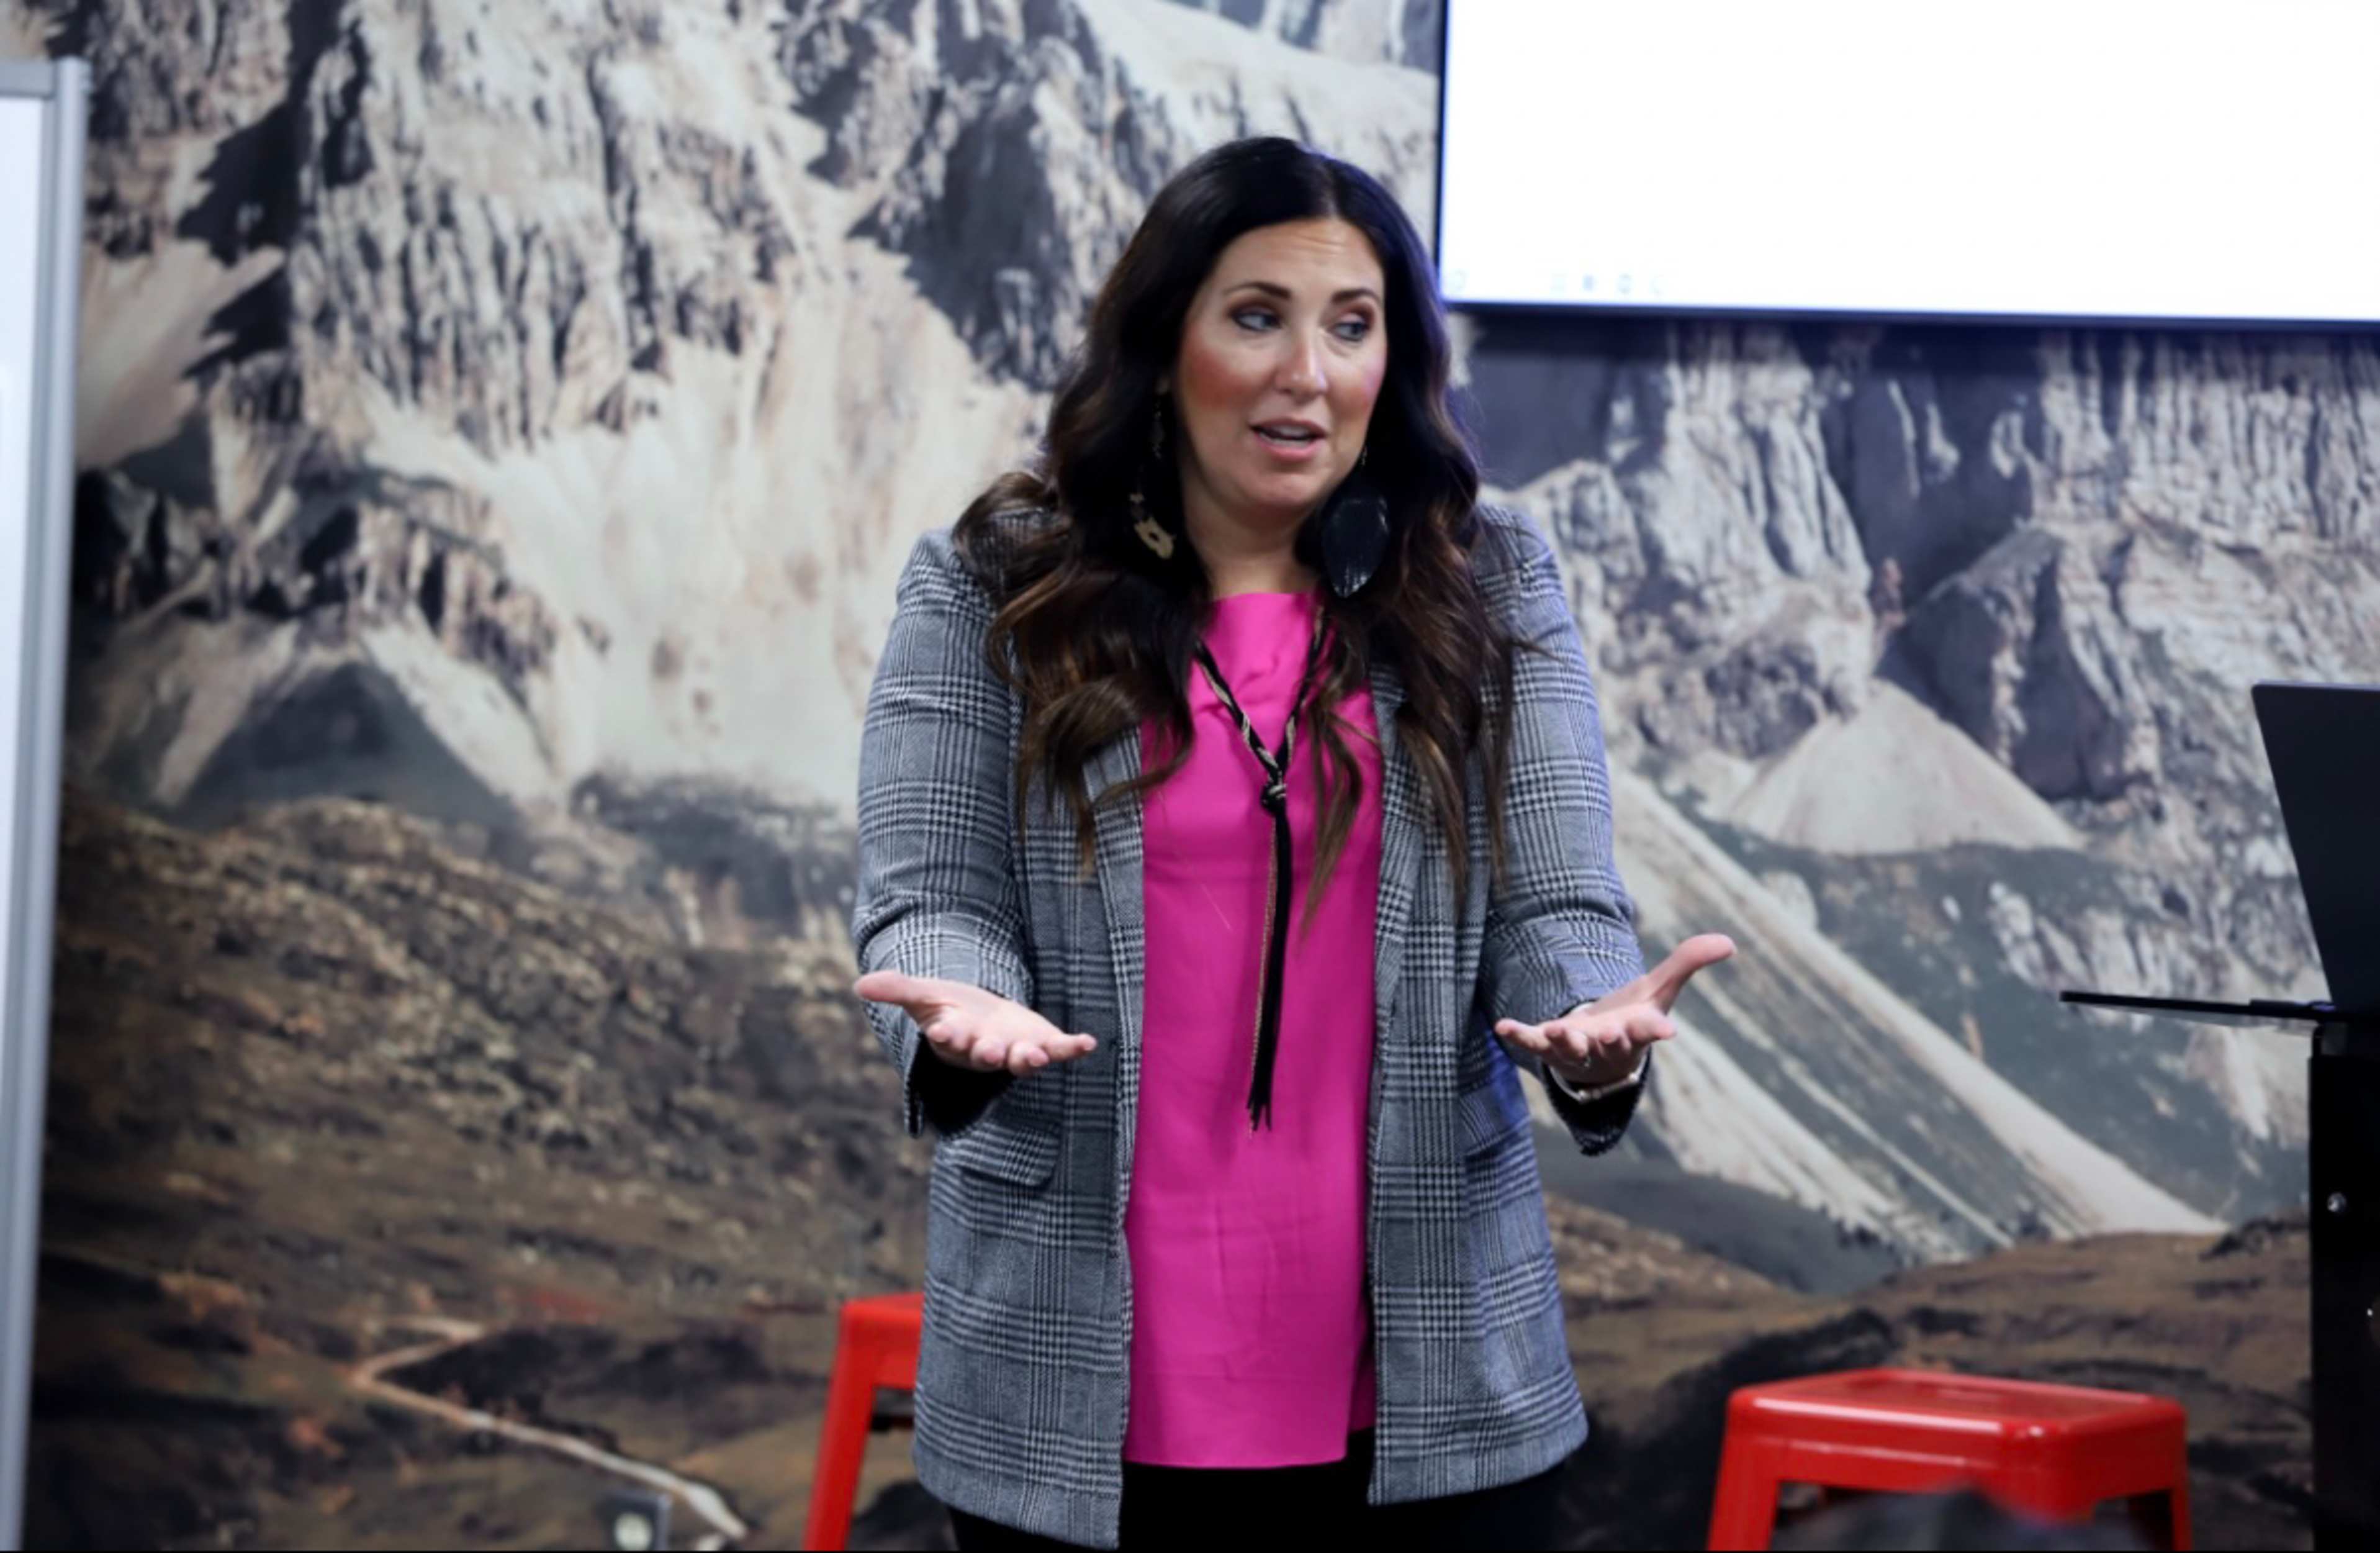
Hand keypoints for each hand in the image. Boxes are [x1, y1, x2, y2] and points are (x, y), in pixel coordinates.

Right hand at [853, 971, 1098, 1076]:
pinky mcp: (1042, 1043)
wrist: (987, 1021)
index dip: (946, 1035)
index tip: (941, 1031)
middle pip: (985, 1054)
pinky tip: (1089, 1042)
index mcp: (956, 1036)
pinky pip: (1060, 1050)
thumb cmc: (954, 1010)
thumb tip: (859, 985)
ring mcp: (1016, 1049)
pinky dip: (1074, 1048)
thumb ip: (896, 990)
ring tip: (1037, 1056)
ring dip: (1028, 1059)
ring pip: (1021, 1060)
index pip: (948, 1038)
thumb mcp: (925, 995)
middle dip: (987, 1054)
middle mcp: (986, 1048)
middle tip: (989, 1053)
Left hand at [1493, 934, 1735, 1088]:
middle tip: (1608, 1033)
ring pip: (1572, 1049)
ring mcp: (1576, 1049)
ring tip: (1559, 1029)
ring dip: (1566, 1041)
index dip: (1657, 1032)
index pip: (1649, 1032)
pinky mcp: (1548, 1046)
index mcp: (1636, 1031)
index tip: (1668, 1034)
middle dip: (1609, 1040)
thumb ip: (1689, 962)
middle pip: (1610, 1044)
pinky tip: (1502, 1026)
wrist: (1599, 1052)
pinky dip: (1519, 1035)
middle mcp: (1607, 1045)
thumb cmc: (1632, 1018)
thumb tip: (1730, 942)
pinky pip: (1532, 1043)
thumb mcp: (1659, 989)